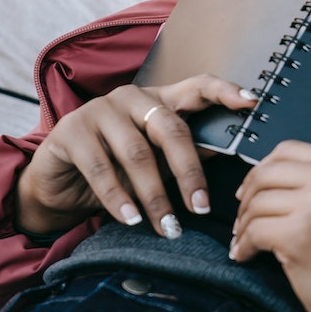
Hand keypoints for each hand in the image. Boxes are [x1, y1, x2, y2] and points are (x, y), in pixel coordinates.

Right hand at [15, 75, 256, 236]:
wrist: (58, 181)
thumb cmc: (118, 167)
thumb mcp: (158, 159)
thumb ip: (189, 152)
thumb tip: (228, 153)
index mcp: (161, 99)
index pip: (198, 85)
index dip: (225, 91)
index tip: (251, 103)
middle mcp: (133, 98)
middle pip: (171, 129)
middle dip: (189, 173)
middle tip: (202, 207)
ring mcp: (100, 110)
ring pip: (137, 153)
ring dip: (155, 195)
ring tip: (168, 225)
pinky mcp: (71, 131)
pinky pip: (101, 168)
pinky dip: (119, 199)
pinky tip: (131, 219)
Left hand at [231, 140, 310, 311]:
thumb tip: (263, 176)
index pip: (288, 149)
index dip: (262, 169)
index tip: (252, 188)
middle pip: (266, 172)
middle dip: (247, 197)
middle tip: (243, 219)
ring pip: (256, 202)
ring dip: (243, 225)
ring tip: (246, 241)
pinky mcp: (298, 234)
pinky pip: (252, 231)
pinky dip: (243, 245)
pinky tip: (247, 255)